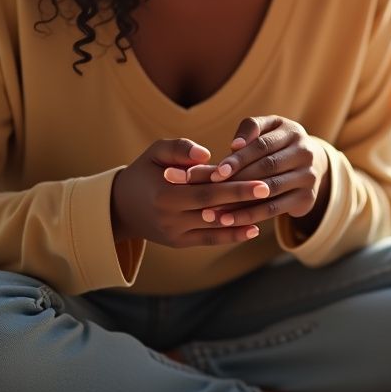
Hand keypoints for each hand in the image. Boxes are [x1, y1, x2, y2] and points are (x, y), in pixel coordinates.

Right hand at [110, 138, 270, 246]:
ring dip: (243, 219)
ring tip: (269, 208)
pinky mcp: (179, 243)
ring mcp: (175, 233)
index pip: (205, 191)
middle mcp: (170, 218)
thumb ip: (179, 148)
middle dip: (243, 200)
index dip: (233, 186)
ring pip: (215, 227)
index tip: (259, 178)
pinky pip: (209, 240)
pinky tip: (253, 229)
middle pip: (214, 209)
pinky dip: (231, 236)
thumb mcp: (155, 153)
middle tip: (269, 189)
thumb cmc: (144, 171)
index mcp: (164, 194)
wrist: (121, 206)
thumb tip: (206, 153)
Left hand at [197, 116, 330, 228]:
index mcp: (292, 132)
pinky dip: (250, 216)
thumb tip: (235, 146)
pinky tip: (229, 221)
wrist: (312, 163)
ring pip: (270, 190)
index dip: (238, 159)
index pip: (262, 145)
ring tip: (213, 212)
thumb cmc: (276, 144)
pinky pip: (275, 209)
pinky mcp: (307, 198)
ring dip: (240, 203)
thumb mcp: (266, 130)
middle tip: (208, 194)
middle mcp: (305, 152)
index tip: (216, 173)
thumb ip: (250, 130)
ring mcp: (309, 176)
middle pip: (267, 167)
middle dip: (236, 181)